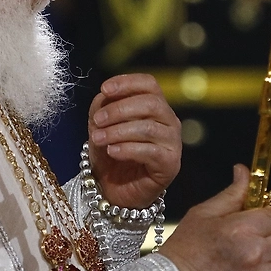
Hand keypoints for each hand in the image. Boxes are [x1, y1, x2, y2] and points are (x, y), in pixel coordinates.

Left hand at [87, 73, 180, 208]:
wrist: (113, 188)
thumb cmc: (110, 152)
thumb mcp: (100, 125)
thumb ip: (102, 106)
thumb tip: (104, 95)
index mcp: (155, 106)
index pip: (149, 84)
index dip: (127, 82)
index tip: (104, 89)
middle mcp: (169, 121)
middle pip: (151, 103)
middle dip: (119, 109)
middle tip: (97, 120)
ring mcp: (172, 142)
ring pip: (148, 128)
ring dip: (118, 131)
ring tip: (98, 139)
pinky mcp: (170, 164)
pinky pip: (150, 151)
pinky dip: (127, 149)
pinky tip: (112, 151)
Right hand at [158, 165, 270, 270]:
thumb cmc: (185, 250)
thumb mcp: (203, 214)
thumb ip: (231, 193)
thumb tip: (244, 171)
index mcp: (242, 228)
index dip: (264, 217)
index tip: (253, 222)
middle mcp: (256, 253)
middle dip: (266, 237)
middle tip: (244, 243)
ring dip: (268, 260)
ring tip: (243, 263)